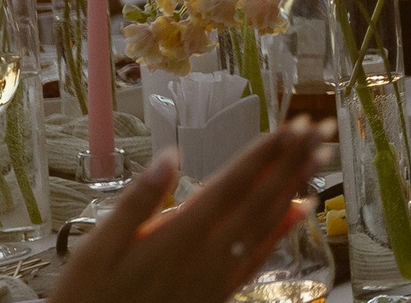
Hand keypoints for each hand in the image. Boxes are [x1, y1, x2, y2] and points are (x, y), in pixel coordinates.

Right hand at [51, 121, 326, 302]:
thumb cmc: (87, 299)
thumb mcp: (97, 249)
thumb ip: (137, 201)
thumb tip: (169, 155)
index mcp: (178, 234)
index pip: (233, 183)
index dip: (266, 152)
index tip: (294, 125)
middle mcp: (207, 252)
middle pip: (260, 196)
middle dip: (293, 159)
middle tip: (322, 128)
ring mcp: (217, 274)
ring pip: (267, 221)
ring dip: (296, 185)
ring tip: (322, 155)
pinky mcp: (219, 292)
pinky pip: (260, 255)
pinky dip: (283, 229)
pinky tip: (302, 209)